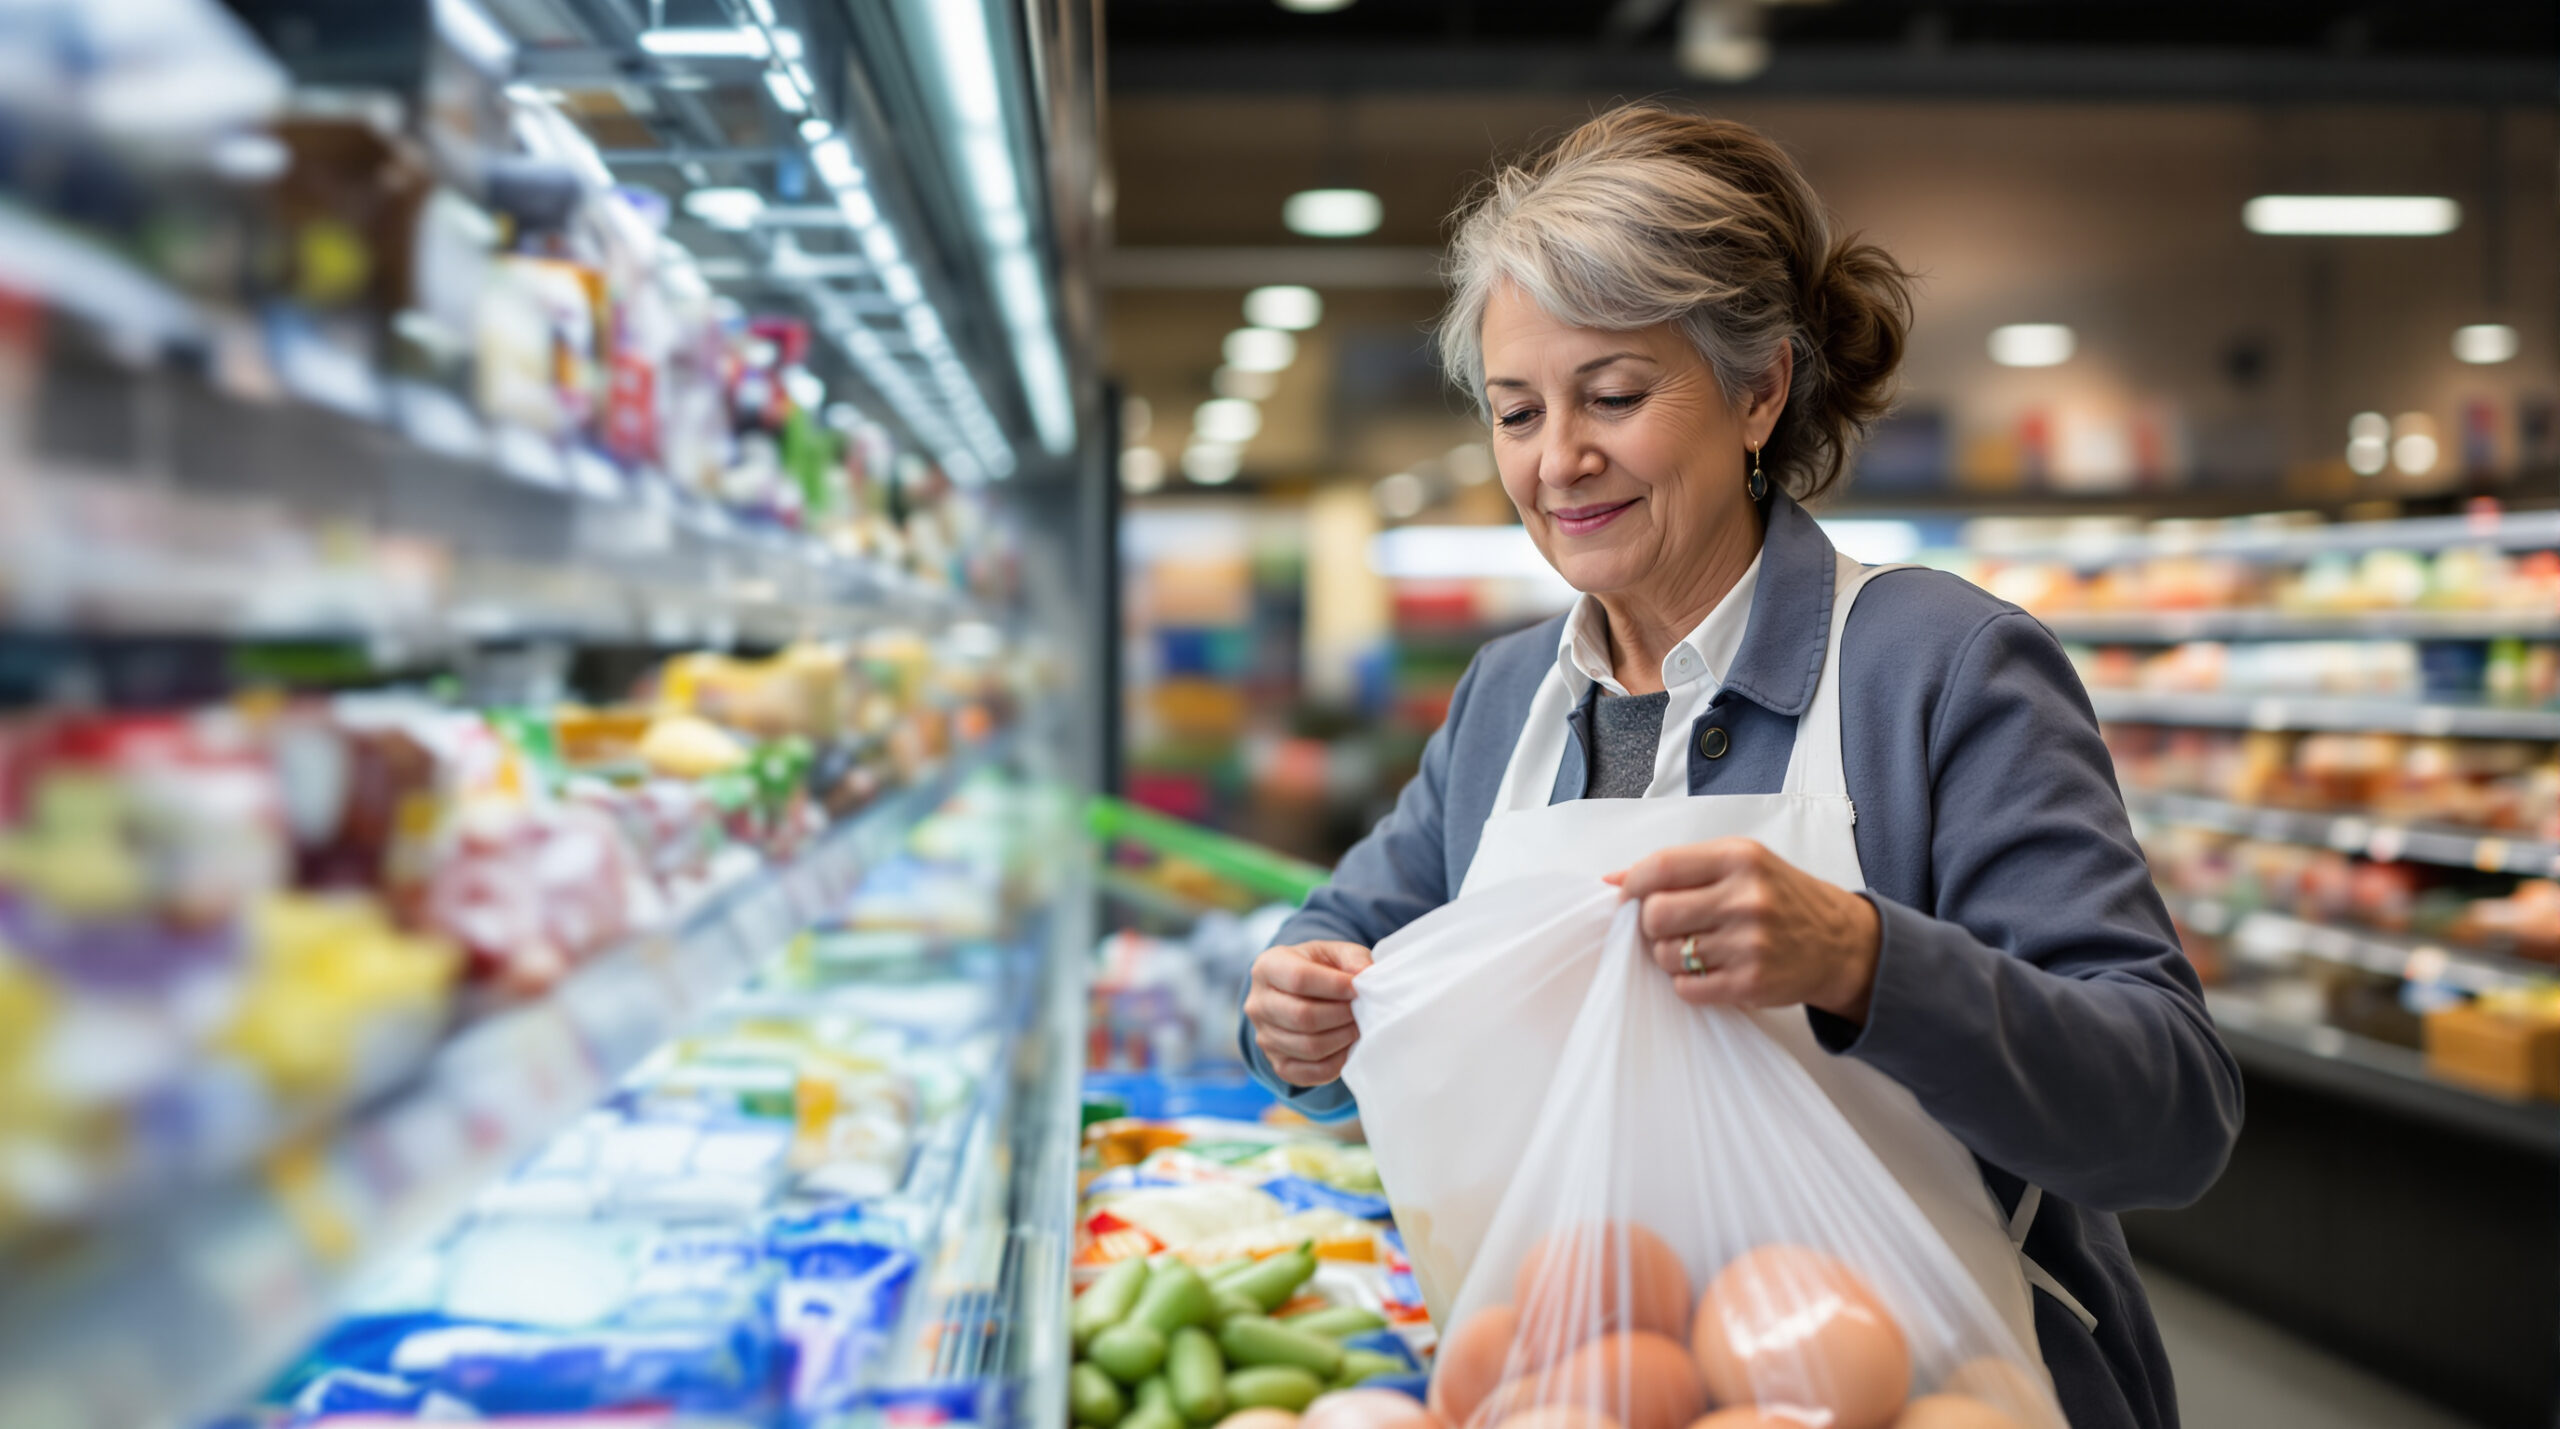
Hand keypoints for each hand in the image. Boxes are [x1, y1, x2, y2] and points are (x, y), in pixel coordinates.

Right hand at [1244, 941, 1373, 1086]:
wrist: (1296, 994)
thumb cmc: (1318, 969)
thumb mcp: (1334, 952)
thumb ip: (1353, 958)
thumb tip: (1367, 977)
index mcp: (1267, 967)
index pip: (1299, 978)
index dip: (1334, 986)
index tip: (1358, 989)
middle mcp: (1257, 1003)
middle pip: (1302, 1016)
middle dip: (1341, 1015)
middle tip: (1362, 1011)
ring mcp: (1264, 1037)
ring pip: (1309, 1047)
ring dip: (1342, 1038)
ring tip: (1357, 1026)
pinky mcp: (1277, 1063)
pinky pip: (1310, 1073)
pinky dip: (1335, 1063)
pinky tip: (1347, 1046)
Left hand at [1607, 838, 1881, 1020]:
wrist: (1841, 943)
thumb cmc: (1782, 898)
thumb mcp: (1740, 864)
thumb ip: (1680, 867)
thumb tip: (1612, 879)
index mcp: (1739, 858)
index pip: (1660, 867)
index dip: (1633, 884)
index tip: (1629, 896)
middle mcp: (1745, 898)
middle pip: (1656, 914)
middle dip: (1650, 924)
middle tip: (1668, 926)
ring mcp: (1749, 943)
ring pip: (1666, 954)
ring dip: (1669, 955)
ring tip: (1696, 948)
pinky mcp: (1751, 983)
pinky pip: (1686, 988)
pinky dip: (1687, 982)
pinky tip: (1709, 969)